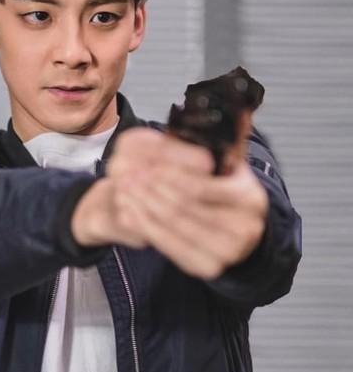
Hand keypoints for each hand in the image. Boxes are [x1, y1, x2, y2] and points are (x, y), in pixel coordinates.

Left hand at [71, 126, 268, 279]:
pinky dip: (147, 228)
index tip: (144, 164)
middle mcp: (243, 228)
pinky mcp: (208, 266)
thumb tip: (236, 105)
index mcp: (249, 197)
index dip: (170, 174)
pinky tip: (130, 212)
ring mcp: (227, 252)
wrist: (241, 229)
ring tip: (123, 189)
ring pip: (174, 227)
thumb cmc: (228, 189)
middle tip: (123, 175)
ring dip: (144, 207)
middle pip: (184, 207)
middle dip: (151, 190)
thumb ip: (230, 135)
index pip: (200, 185)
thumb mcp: (230, 161)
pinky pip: (170, 247)